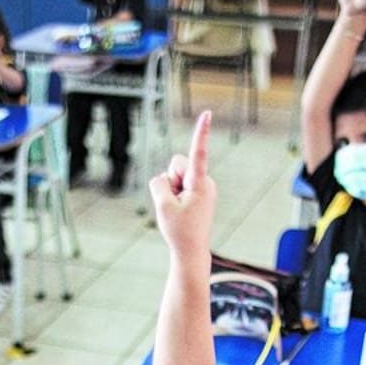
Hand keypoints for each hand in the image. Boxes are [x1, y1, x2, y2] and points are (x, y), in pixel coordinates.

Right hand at [148, 111, 215, 255]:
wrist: (191, 251)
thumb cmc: (179, 231)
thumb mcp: (162, 206)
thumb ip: (158, 183)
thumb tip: (163, 177)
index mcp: (199, 183)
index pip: (198, 152)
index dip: (201, 132)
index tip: (207, 114)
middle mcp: (205, 182)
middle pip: (176, 164)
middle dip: (170, 180)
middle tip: (174, 204)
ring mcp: (203, 187)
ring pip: (176, 176)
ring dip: (171, 190)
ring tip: (178, 210)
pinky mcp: (199, 193)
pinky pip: (179, 185)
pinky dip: (175, 196)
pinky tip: (181, 211)